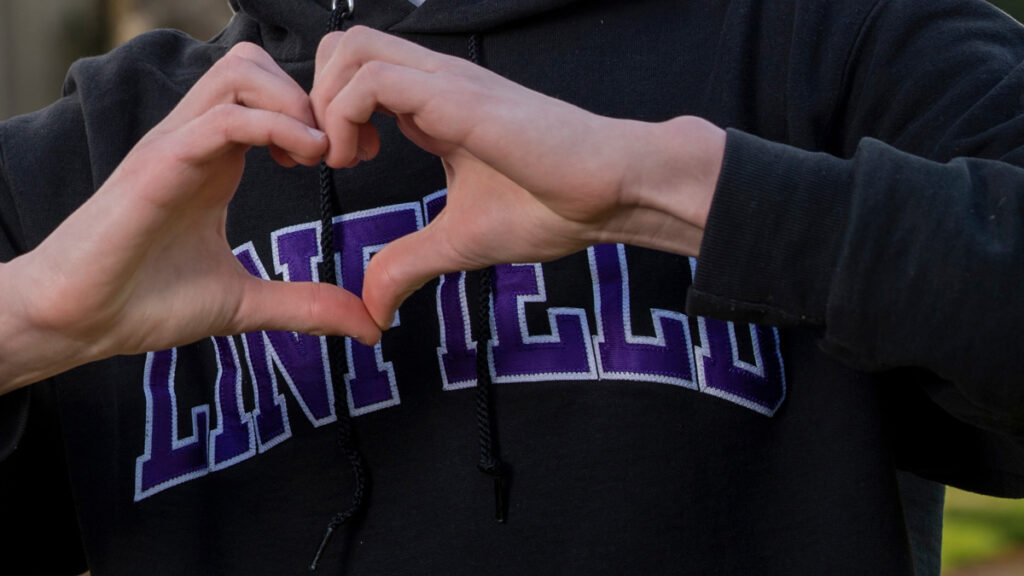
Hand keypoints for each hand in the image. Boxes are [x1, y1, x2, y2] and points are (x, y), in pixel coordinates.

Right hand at [0, 42, 380, 391]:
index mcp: (217, 160)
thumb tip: (369, 326)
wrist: (79, 322)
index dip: (319, 113)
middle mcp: (198, 141)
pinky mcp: (159, 165)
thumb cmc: (146, 301)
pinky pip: (222, 118)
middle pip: (256, 64)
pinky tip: (301, 161)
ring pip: (239, 73)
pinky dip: (272, 126)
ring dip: (293, 103)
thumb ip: (306, 306)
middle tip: (340, 150)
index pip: (269, 93)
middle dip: (311, 95)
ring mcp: (177, 146)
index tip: (349, 158)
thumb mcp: (245, 303)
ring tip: (319, 153)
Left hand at [310, 27, 725, 328]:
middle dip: (311, 98)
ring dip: (324, 104)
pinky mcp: (458, 96)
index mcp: (435, 106)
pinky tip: (360, 160)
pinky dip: (344, 115)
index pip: (356, 75)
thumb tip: (375, 308)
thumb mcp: (461, 241)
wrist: (614, 191)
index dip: (326, 113)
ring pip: (349, 47)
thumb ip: (411, 264)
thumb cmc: (555, 205)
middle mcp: (434, 82)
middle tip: (324, 157)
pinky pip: (373, 78)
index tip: (332, 165)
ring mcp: (445, 82)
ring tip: (342, 160)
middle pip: (342, 44)